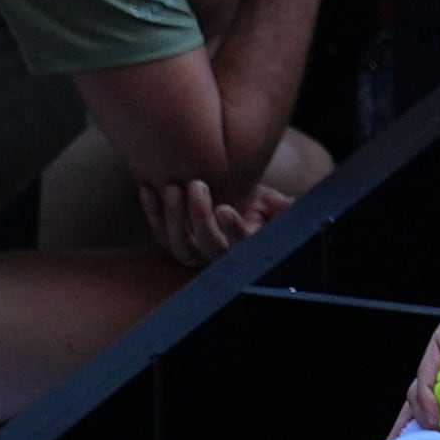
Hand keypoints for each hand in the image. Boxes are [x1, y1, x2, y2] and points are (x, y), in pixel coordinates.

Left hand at [139, 177, 290, 267]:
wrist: (231, 199)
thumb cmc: (255, 202)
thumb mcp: (274, 203)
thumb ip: (284, 207)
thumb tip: (292, 205)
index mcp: (249, 245)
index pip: (243, 243)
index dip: (233, 230)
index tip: (225, 210)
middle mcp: (221, 254)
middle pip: (209, 245)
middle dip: (200, 216)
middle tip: (197, 184)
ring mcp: (196, 252)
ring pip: (181, 247)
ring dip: (174, 218)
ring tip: (173, 188)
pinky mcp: (175, 243)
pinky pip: (161, 235)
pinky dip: (153, 214)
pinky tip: (147, 189)